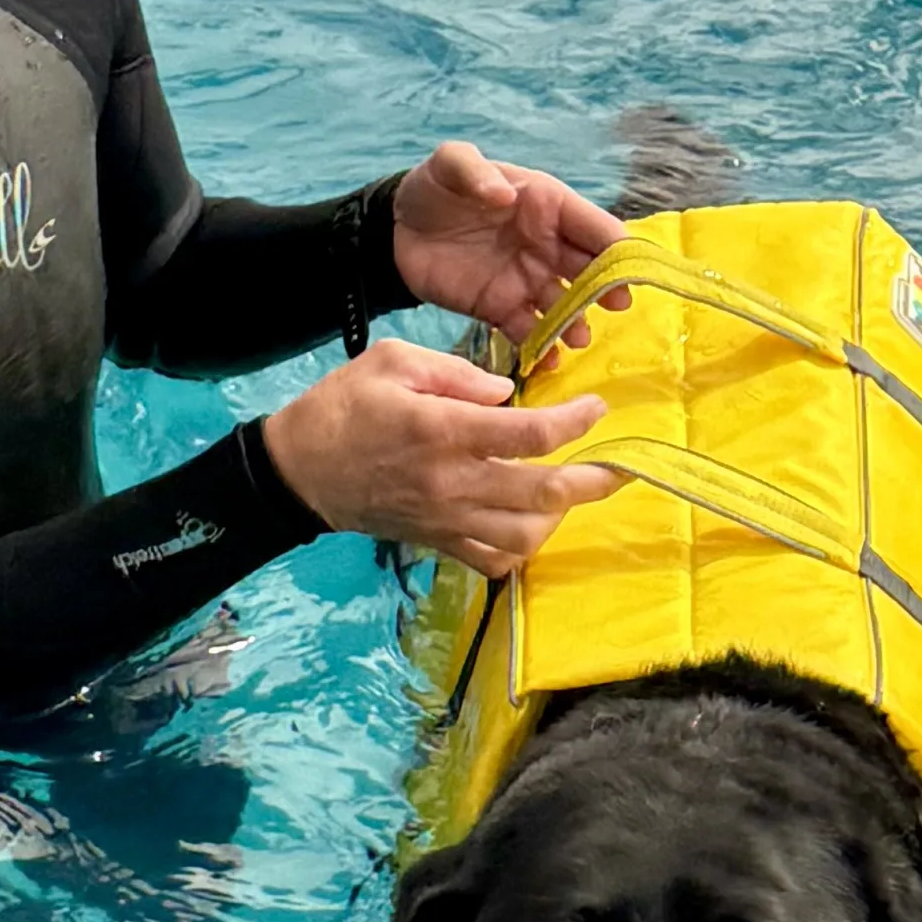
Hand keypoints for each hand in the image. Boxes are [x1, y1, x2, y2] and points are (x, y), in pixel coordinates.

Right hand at [262, 339, 623, 578]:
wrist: (299, 470)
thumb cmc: (344, 406)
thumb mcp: (392, 360)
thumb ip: (456, 371)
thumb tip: (506, 393)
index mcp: (444, 431)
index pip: (529, 433)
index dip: (574, 421)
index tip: (596, 407)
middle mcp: (452, 482)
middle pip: (543, 493)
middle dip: (593, 480)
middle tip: (622, 467)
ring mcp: (447, 519)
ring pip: (526, 535)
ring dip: (558, 515)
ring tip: (567, 489)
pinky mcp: (438, 541)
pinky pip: (494, 561)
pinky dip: (521, 548)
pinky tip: (529, 523)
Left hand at [393, 141, 628, 347]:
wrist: (394, 230)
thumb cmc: (433, 189)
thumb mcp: (449, 164)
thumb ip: (472, 170)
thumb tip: (504, 193)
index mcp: (547, 205)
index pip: (594, 226)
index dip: (616, 246)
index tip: (630, 269)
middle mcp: (547, 244)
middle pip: (590, 270)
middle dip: (607, 288)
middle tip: (615, 306)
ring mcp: (527, 280)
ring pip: (564, 305)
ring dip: (576, 322)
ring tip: (578, 337)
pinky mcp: (501, 308)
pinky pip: (528, 331)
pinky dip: (541, 347)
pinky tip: (548, 361)